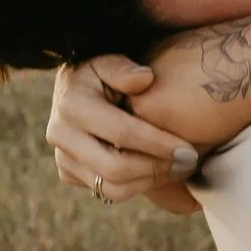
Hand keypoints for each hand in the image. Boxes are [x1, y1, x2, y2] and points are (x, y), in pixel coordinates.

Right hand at [48, 55, 201, 207]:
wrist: (75, 86)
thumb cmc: (102, 72)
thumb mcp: (109, 59)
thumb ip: (124, 67)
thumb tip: (144, 78)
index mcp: (72, 106)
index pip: (122, 134)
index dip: (159, 144)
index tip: (189, 149)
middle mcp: (61, 136)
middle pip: (115, 169)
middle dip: (158, 169)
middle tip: (189, 162)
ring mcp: (63, 159)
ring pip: (112, 188)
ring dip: (151, 182)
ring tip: (179, 168)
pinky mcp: (68, 174)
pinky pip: (107, 191)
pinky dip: (138, 185)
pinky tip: (159, 170)